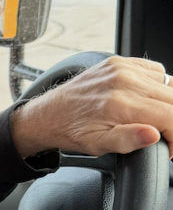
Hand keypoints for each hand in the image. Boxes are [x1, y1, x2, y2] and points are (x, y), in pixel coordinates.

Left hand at [11, 56, 172, 159]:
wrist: (49, 114)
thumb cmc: (72, 131)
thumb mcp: (98, 144)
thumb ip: (128, 140)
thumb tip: (153, 134)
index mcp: (120, 103)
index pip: (170, 117)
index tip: (171, 147)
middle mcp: (123, 80)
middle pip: (172, 100)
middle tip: (164, 136)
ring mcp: (121, 68)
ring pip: (167, 84)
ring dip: (167, 104)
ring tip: (152, 119)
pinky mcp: (119, 62)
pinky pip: (154, 70)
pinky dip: (158, 85)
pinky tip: (146, 100)